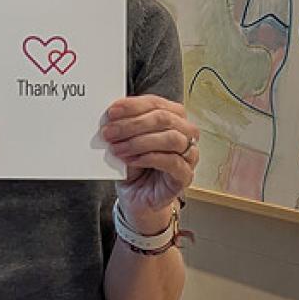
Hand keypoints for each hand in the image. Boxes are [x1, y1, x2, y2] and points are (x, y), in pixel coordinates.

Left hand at [101, 95, 198, 226]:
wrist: (137, 196)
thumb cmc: (134, 164)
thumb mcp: (126, 140)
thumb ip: (123, 125)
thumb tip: (110, 115)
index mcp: (172, 116)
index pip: (155, 103)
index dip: (133, 106)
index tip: (111, 112)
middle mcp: (185, 132)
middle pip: (164, 118)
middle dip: (132, 124)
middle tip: (109, 132)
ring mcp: (189, 154)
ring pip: (170, 138)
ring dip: (139, 142)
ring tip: (117, 149)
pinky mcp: (185, 175)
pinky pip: (172, 162)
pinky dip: (148, 158)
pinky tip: (131, 160)